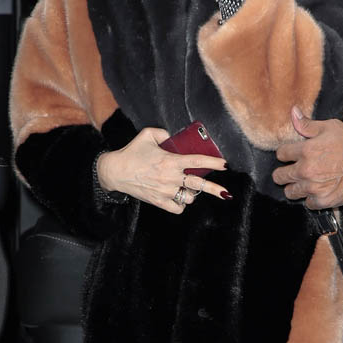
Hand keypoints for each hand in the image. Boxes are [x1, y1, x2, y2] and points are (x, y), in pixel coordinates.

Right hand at [96, 127, 229, 213]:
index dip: (213, 162)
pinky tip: (178, 197)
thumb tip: (173, 138)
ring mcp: (165, 191)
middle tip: (226, 193)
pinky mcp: (159, 202)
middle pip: (199, 185)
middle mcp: (170, 177)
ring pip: (189, 197)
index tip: (225, 164)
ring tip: (185, 187)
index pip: (197, 161)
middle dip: (215, 189)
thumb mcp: (146, 135)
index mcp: (170, 161)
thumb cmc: (132, 152)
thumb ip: (163, 133)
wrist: (115, 172)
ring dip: (191, 193)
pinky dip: (181, 204)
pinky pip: (178, 208)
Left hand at [273, 107, 342, 207]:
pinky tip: (319, 191)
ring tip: (305, 182)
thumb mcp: (330, 127)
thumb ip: (307, 124)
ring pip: (290, 192)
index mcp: (305, 150)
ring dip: (295, 187)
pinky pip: (308, 203)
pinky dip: (312, 198)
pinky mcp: (322, 200)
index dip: (285, 153)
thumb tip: (293, 112)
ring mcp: (313, 187)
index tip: (291, 155)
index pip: (280, 154)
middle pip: (279, 176)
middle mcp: (305, 170)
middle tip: (293, 171)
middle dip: (284, 172)